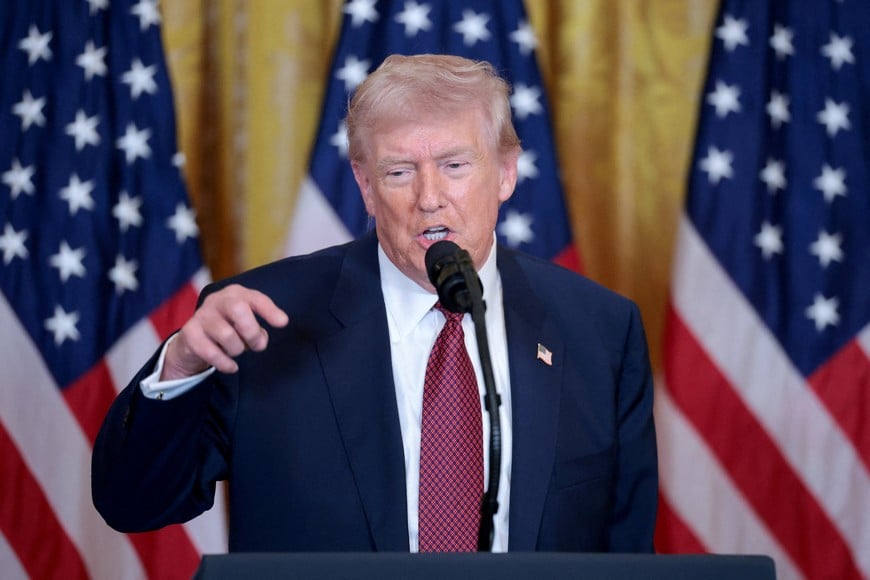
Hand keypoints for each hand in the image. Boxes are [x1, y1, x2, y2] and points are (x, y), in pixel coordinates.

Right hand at [161, 284, 288, 378]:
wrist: (193, 341)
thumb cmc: (228, 328)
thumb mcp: (246, 324)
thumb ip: (257, 329)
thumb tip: (262, 339)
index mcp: (236, 294)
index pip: (255, 298)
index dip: (269, 310)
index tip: (282, 323)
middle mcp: (217, 300)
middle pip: (238, 309)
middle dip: (252, 331)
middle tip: (257, 345)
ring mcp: (201, 315)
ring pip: (226, 334)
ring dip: (237, 349)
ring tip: (237, 351)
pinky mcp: (190, 333)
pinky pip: (211, 352)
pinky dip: (225, 363)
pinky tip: (231, 366)